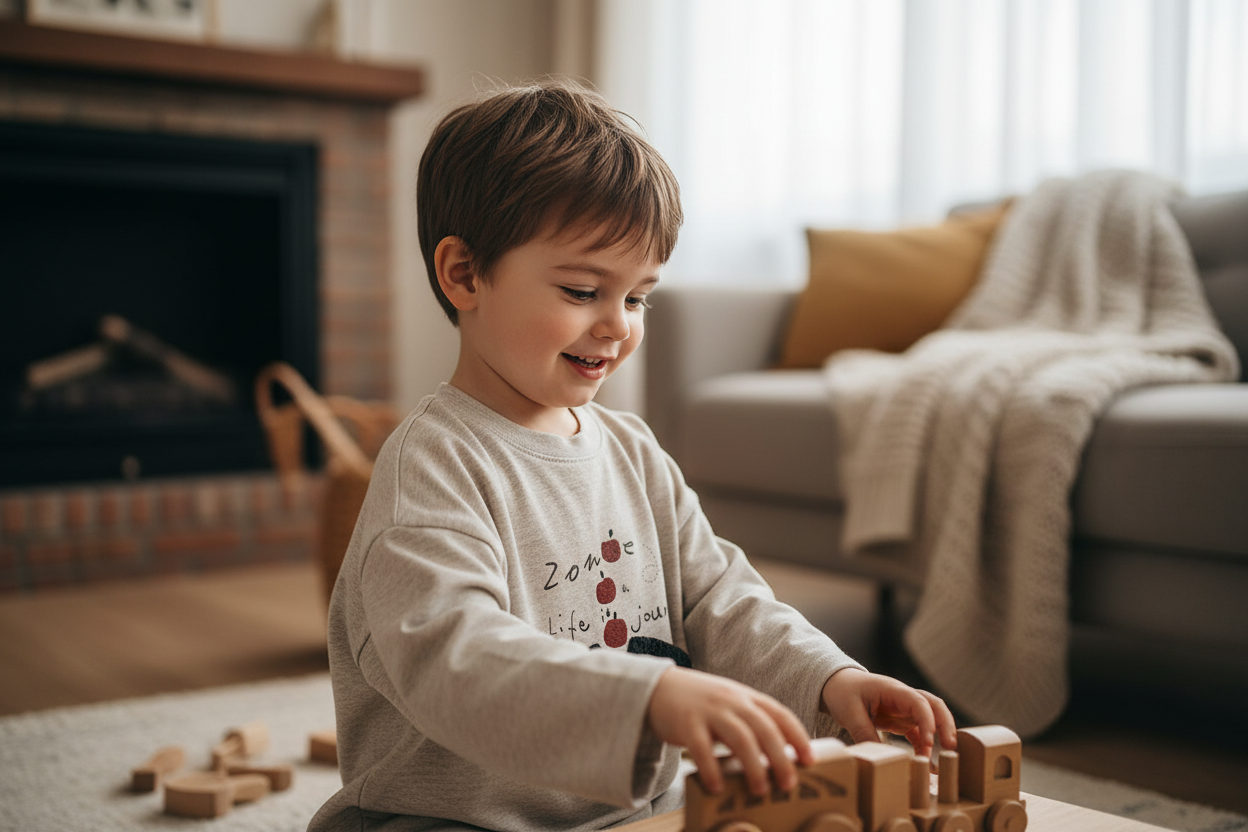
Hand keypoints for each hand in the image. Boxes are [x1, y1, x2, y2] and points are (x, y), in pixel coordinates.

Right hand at [647, 667, 812, 796]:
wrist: (658, 687)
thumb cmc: (700, 702)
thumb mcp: (730, 704)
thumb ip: (751, 722)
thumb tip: (779, 756)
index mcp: (746, 697)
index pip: (780, 714)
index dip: (798, 737)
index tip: (811, 760)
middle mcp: (732, 701)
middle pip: (764, 729)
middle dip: (781, 758)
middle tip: (789, 785)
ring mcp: (709, 710)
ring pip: (739, 738)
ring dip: (754, 766)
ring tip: (760, 790)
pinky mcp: (686, 723)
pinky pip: (702, 748)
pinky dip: (712, 769)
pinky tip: (717, 788)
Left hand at [820, 668, 956, 759]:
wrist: (835, 685)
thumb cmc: (842, 692)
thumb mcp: (850, 712)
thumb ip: (865, 733)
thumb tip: (881, 757)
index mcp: (892, 690)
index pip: (918, 702)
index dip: (927, 721)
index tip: (929, 742)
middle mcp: (903, 697)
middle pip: (934, 706)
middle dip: (946, 725)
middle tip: (951, 747)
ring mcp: (903, 709)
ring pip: (930, 720)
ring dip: (938, 737)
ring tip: (940, 760)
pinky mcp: (900, 720)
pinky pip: (918, 732)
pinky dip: (924, 746)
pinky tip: (925, 762)